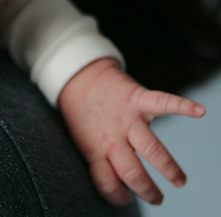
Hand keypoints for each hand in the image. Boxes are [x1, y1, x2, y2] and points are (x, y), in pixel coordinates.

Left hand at [58, 58, 204, 205]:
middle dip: (147, 190)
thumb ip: (99, 160)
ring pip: (150, 148)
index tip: (127, 199)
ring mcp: (126, 118)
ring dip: (168, 168)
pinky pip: (162, 102)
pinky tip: (199, 111)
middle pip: (132, 171)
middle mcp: (111, 136)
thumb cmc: (83, 114)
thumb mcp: (81, 141)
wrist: (79, 78)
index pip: (106, 182)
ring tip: (179, 181)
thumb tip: (120, 185)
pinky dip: (183, 106)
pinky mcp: (137, 98)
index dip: (118, 196)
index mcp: (94, 149)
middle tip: (157, 199)